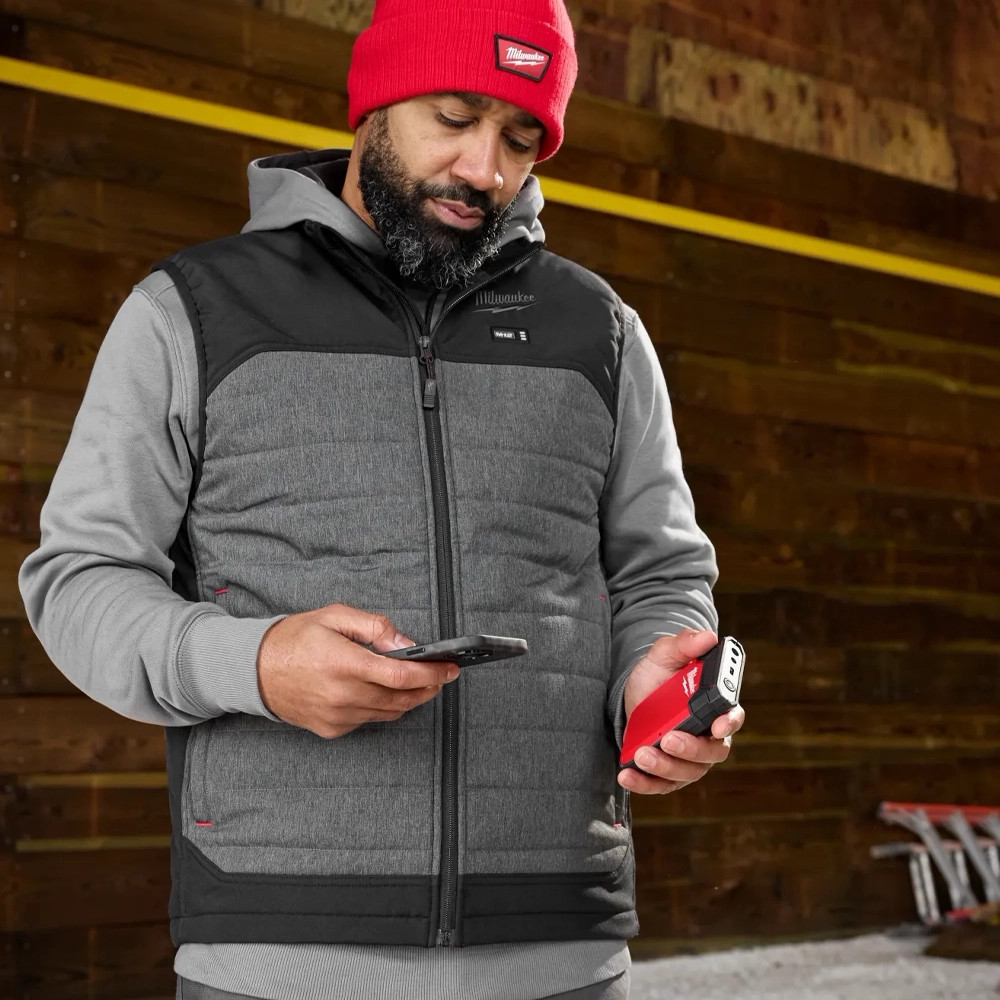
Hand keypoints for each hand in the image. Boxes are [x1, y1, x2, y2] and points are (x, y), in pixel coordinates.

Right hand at [256, 603, 459, 739]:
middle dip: (428, 688)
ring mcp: (337, 716)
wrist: (254, 670)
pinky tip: (385, 693)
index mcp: (345, 663)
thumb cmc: (294, 639)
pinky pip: (370, 720)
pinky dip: (384, 708)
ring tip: (421, 684)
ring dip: (410, 700)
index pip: (401, 676)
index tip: (450, 668)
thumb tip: (406, 643)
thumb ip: (375, 627)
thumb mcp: (335, 616)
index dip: (432, 673)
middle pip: (402, 699)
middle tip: (442, 676)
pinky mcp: (332, 729)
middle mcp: (342, 694)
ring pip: (389, 712)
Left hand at [619, 628, 744, 794]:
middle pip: (712, 752)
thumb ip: (684, 644)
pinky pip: (661, 785)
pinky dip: (644, 784)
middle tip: (669, 738)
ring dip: (666, 767)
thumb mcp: (665, 655)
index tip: (718, 724)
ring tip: (642, 754)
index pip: (732, 717)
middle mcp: (707, 736)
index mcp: (714, 706)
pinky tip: (626, 775)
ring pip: (687, 772)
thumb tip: (707, 637)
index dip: (729, 722)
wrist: (634, 694)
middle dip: (691, 748)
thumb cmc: (658, 675)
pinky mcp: (667, 773)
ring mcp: (689, 758)